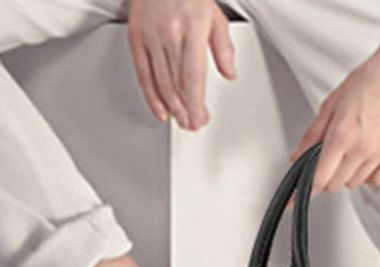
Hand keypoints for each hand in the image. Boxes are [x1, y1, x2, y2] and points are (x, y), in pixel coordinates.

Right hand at [127, 0, 235, 129]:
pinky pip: (143, 73)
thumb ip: (223, 47)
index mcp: (191, 29)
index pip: (193, 75)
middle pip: (176, 83)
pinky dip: (151, 96)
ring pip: (160, 81)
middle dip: (185, 110)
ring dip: (172, 107)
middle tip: (193, 125)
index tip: (200, 118)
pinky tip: (160, 110)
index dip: (195, 102)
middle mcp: (169, 33)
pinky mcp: (136, 37)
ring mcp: (150, 36)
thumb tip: (230, 73)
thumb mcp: (215, 15)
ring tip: (181, 121)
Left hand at [285, 0, 379, 203]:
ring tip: (352, 152)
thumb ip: (312, 135)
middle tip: (329, 159)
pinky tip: (367, 160)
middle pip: (336, 184)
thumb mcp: (331, 104)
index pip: (319, 177)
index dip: (306, 189)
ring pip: (356, 184)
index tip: (296, 199)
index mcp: (341, 135)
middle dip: (328, 176)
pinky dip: (369, 176)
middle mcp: (362, 148)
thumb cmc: (369, 81)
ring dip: (348, 174)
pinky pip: (378, 181)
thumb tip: (297, 156)